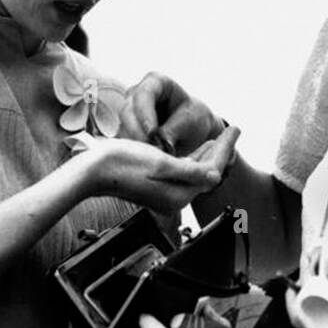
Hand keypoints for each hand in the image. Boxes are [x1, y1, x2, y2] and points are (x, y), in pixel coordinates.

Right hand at [83, 127, 239, 213]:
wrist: (92, 171)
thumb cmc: (122, 164)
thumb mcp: (161, 164)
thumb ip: (190, 171)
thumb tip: (215, 176)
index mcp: (178, 194)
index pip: (212, 171)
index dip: (225, 148)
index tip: (235, 129)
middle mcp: (173, 198)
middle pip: (205, 173)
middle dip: (220, 152)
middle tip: (232, 131)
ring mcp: (163, 193)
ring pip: (194, 173)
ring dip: (207, 156)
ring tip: (218, 140)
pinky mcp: (154, 186)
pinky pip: (181, 173)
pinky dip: (191, 160)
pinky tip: (194, 152)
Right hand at [119, 72, 225, 155]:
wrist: (194, 131)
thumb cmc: (195, 119)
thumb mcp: (190, 121)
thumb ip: (174, 129)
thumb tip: (161, 143)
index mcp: (155, 82)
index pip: (144, 94)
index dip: (145, 114)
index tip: (152, 134)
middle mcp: (137, 94)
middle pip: (127, 111)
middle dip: (137, 132)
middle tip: (149, 150)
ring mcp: (129, 112)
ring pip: (122, 128)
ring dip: (134, 144)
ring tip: (151, 158)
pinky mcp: (126, 130)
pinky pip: (123, 141)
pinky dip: (133, 152)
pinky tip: (145, 162)